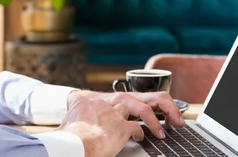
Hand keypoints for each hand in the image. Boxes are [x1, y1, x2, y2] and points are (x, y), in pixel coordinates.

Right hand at [58, 95, 143, 156]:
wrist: (79, 143)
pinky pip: (135, 126)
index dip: (98, 110)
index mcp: (83, 102)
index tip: (97, 116)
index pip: (93, 102)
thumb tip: (59, 135)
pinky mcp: (123, 127)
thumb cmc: (69, 137)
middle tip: (121, 114)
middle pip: (113, 101)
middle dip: (119, 108)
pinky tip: (139, 137)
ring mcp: (112, 114)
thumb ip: (67, 125)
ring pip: (127, 109)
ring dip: (131, 117)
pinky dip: (139, 132)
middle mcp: (100, 104)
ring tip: (135, 123)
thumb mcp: (63, 125)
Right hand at [67, 90, 185, 139]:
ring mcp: (114, 112)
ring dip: (156, 121)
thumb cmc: (66, 135)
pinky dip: (144, 133)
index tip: (131, 112)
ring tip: (165, 130)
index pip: (111, 97)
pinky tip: (144, 139)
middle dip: (160, 104)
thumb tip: (71, 128)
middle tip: (171, 115)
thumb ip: (77, 117)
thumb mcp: (69, 119)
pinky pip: (137, 127)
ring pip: (144, 108)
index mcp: (89, 98)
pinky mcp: (121, 126)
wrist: (71, 142)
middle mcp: (104, 100)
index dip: (123, 104)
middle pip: (137, 95)